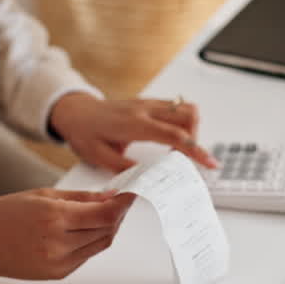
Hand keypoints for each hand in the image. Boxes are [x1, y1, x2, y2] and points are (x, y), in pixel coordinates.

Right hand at [0, 188, 135, 283]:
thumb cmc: (4, 215)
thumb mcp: (42, 195)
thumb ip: (79, 197)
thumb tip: (109, 196)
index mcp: (54, 216)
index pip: (105, 213)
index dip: (124, 204)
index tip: (131, 195)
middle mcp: (59, 242)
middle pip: (107, 230)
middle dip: (118, 215)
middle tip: (120, 202)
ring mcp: (59, 261)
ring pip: (100, 244)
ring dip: (107, 228)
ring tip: (102, 214)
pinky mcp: (59, 273)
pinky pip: (86, 255)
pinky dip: (92, 241)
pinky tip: (83, 230)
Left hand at [48, 92, 217, 171]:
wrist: (75, 111)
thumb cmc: (85, 132)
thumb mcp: (99, 156)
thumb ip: (125, 168)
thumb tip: (148, 180)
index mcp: (134, 124)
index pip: (174, 135)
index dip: (194, 149)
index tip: (209, 163)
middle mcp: (145, 110)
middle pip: (188, 115)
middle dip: (195, 138)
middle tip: (185, 159)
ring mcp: (148, 103)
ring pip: (185, 108)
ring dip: (191, 129)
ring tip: (179, 151)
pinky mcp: (149, 103)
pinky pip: (176, 107)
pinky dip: (182, 123)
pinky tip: (172, 139)